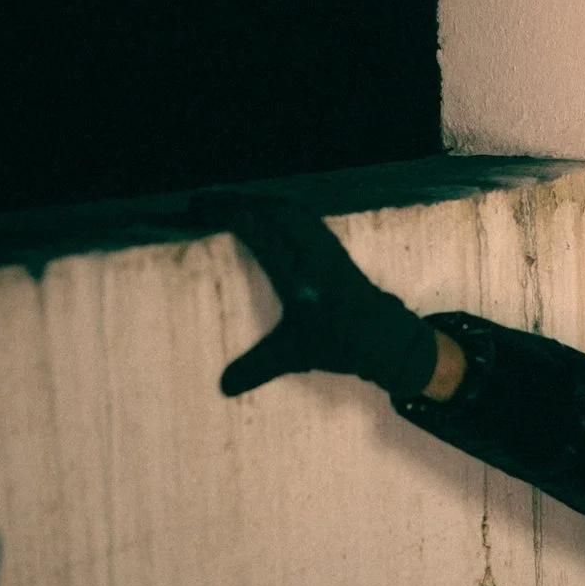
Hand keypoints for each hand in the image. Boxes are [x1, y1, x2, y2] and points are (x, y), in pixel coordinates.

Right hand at [194, 192, 438, 398]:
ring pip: (289, 207)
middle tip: (204, 201)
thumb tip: (224, 386)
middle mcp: (313, 254)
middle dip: (235, 199)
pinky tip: (265, 208)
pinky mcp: (334, 246)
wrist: (387, 339)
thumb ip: (258, 367)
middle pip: (271, 209)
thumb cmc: (341, 345)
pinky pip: (303, 214)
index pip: (258, 231)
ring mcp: (327, 247)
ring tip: (228, 200)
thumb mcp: (296, 357)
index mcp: (299, 276)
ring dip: (257, 199)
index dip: (226, 213)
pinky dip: (279, 205)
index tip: (198, 210)